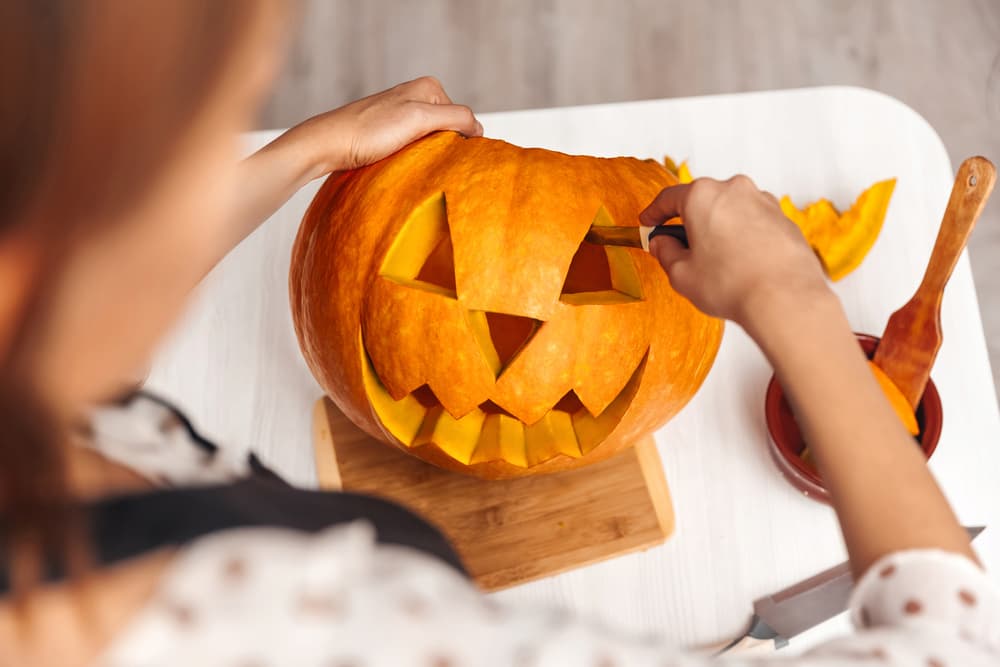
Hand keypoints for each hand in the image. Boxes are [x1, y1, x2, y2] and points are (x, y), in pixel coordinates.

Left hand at [289, 76, 482, 176]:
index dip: (461, 141)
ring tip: (416, 165)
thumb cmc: (369, 132)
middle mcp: (417, 96)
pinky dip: (416, 158)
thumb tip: (479, 129)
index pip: (464, 119)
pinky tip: (404, 165)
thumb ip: (455, 118)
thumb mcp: (419, 118)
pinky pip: (416, 147)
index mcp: (429, 87)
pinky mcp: (390, 133)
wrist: (328, 145)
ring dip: (429, 155)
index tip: (448, 159)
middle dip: (445, 148)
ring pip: (432, 141)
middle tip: (430, 163)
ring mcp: (403, 115)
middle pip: (449, 130)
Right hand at [640, 175, 828, 324]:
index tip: (649, 222)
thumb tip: (663, 244)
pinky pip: (754, 223)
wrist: (784, 298)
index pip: (669, 198)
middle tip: (681, 248)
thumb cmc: (732, 284)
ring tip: (715, 262)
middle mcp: (735, 190)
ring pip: (730, 211)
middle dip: (690, 222)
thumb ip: (666, 253)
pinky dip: (743, 237)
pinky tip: (740, 264)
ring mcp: (763, 202)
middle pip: (702, 201)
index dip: (654, 212)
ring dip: (719, 229)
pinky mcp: (783, 219)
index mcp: (703, 196)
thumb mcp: (681, 274)